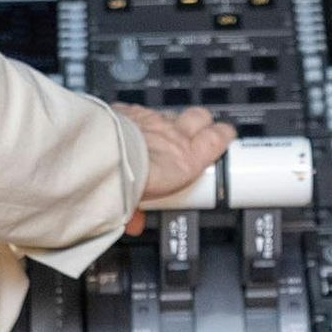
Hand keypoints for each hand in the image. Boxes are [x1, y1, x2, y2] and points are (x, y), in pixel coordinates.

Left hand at [115, 103, 232, 231]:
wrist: (106, 156)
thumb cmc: (131, 179)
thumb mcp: (146, 201)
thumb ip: (141, 208)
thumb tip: (133, 221)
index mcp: (187, 158)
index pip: (217, 138)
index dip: (223, 135)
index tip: (224, 137)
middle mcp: (173, 134)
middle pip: (199, 116)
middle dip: (200, 122)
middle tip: (196, 131)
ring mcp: (152, 119)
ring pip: (169, 113)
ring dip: (167, 122)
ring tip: (161, 132)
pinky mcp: (130, 111)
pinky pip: (139, 110)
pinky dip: (137, 117)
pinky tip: (131, 125)